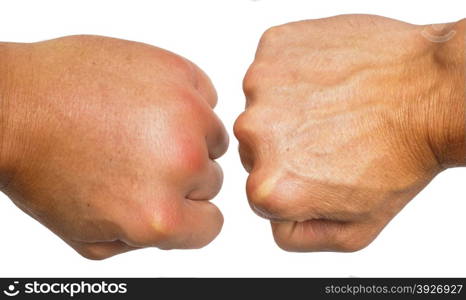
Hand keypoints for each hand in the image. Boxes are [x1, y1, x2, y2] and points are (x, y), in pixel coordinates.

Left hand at [0, 35, 227, 258]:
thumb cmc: (42, 166)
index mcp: (158, 214)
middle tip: (140, 159)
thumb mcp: (89, 237)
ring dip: (187, 136)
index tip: (171, 200)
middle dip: (182, 175)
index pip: (210, 225)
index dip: (189, 216)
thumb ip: (145, 240)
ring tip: (141, 127)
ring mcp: (183, 110)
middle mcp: (180, 162)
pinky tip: (147, 102)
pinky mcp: (177, 71)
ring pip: (212, 136)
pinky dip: (184, 101)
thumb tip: (177, 223)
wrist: (15, 105)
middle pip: (211, 178)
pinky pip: (204, 95)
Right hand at [234, 15, 464, 251]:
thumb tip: (274, 220)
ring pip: (263, 106)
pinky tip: (329, 80)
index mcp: (270, 185)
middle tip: (332, 137)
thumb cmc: (402, 156)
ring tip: (334, 106)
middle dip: (287, 147)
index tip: (323, 171)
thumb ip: (299, 238)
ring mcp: (262, 83)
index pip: (260, 195)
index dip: (294, 186)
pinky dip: (294, 73)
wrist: (432, 91)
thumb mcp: (356, 231)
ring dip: (290, 108)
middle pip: (256, 148)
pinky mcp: (275, 45)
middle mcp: (254, 132)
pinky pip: (273, 66)